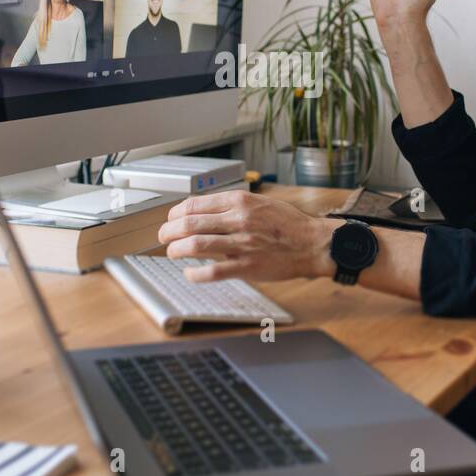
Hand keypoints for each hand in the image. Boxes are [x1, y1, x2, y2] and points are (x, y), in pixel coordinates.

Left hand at [156, 191, 340, 281]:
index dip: (175, 213)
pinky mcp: (247, 266)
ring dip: (176, 250)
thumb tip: (203, 210)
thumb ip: (233, 205)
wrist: (313, 243)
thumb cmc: (288, 224)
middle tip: (163, 236)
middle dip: (168, 231)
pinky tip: (190, 273)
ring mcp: (241, 244)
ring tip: (172, 252)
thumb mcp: (260, 202)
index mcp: (240, 201)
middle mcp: (238, 220)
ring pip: (196, 245)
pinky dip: (195, 274)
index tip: (171, 219)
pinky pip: (212, 271)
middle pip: (189, 223)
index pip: (195, 204)